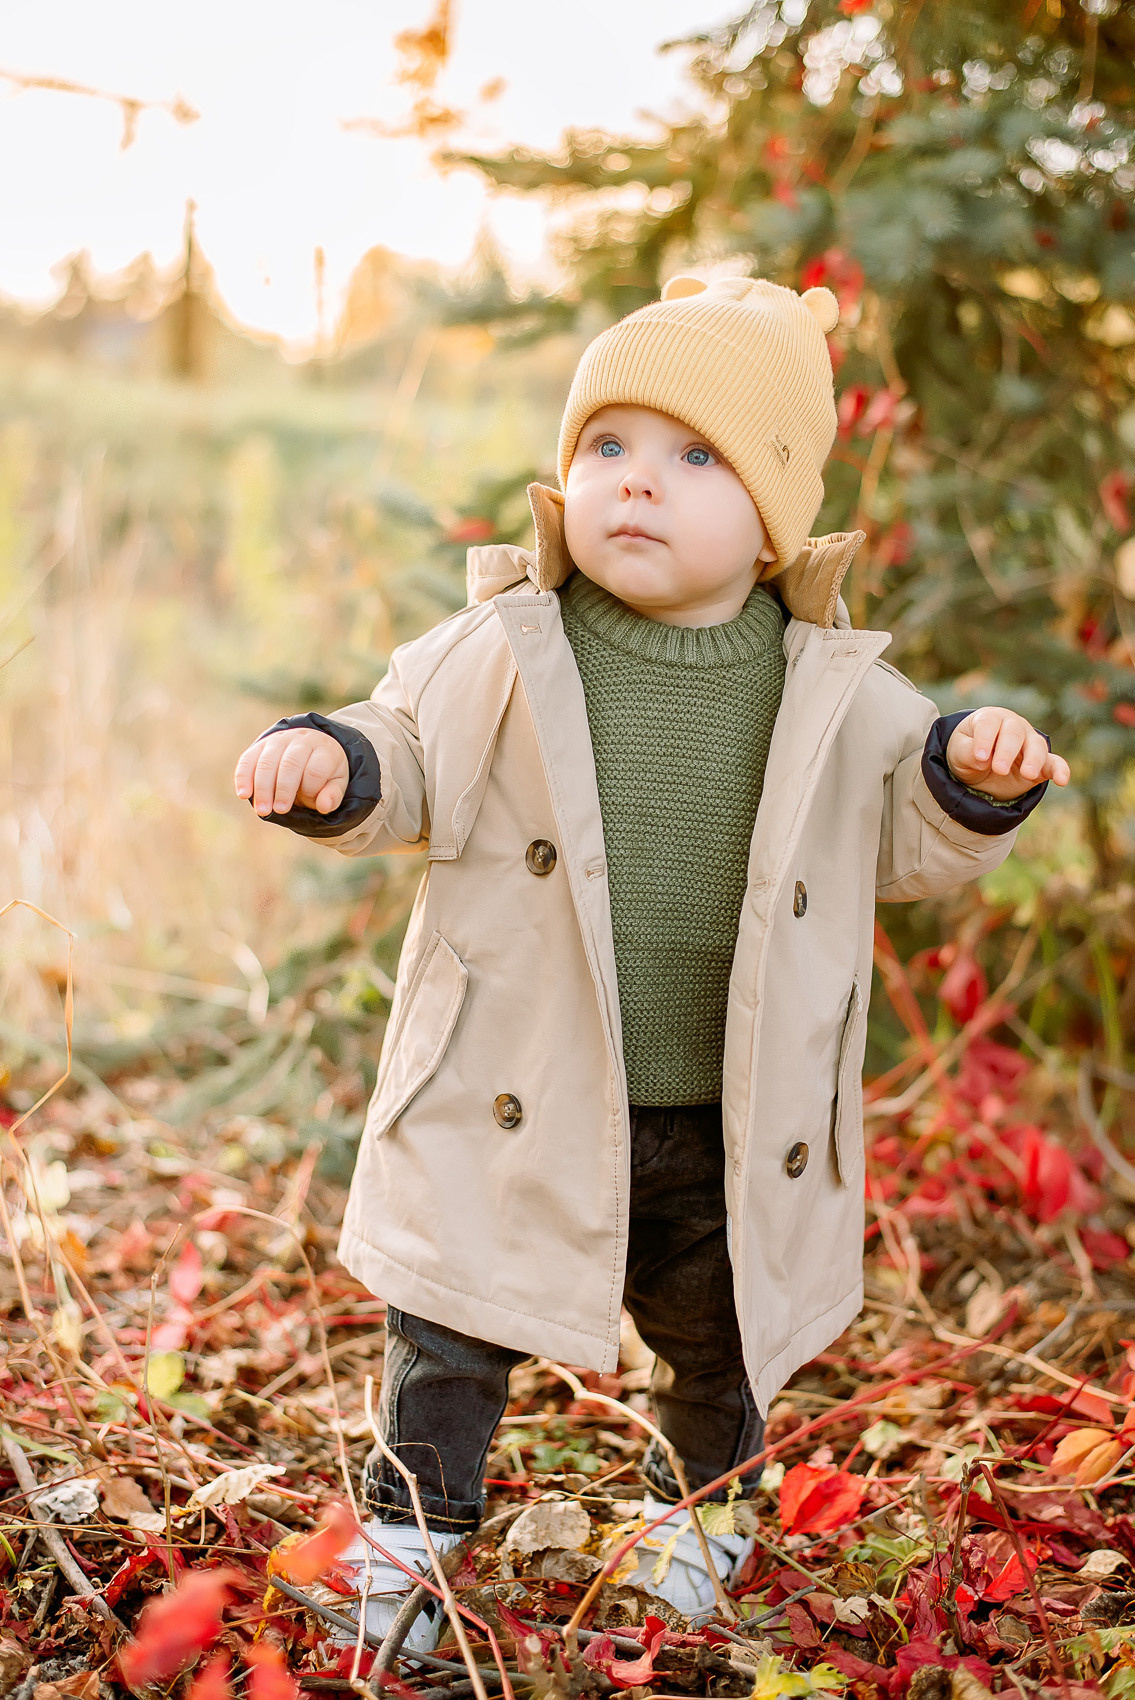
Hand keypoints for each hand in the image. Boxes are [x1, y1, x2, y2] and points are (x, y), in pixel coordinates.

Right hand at [234, 729, 349, 816]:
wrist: (311, 749)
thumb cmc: (325, 772)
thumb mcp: (336, 783)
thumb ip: (332, 795)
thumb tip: (323, 807)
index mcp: (323, 749)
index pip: (315, 770)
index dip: (310, 790)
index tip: (309, 804)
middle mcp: (300, 740)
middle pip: (290, 764)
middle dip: (283, 790)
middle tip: (279, 811)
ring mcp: (278, 740)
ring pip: (267, 761)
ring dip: (262, 788)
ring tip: (262, 811)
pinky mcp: (260, 745)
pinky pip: (248, 759)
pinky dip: (244, 777)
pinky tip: (244, 795)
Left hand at [946, 707, 1069, 800]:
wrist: (979, 767)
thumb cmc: (967, 752)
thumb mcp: (958, 752)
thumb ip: (966, 752)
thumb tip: (981, 759)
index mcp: (990, 718)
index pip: (989, 724)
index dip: (985, 739)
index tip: (980, 757)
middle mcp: (1013, 726)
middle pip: (1014, 733)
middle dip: (1007, 751)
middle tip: (1000, 769)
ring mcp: (1029, 743)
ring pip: (1036, 745)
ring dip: (1034, 759)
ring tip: (1028, 774)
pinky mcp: (1041, 764)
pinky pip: (1054, 763)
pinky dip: (1060, 770)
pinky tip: (1062, 780)